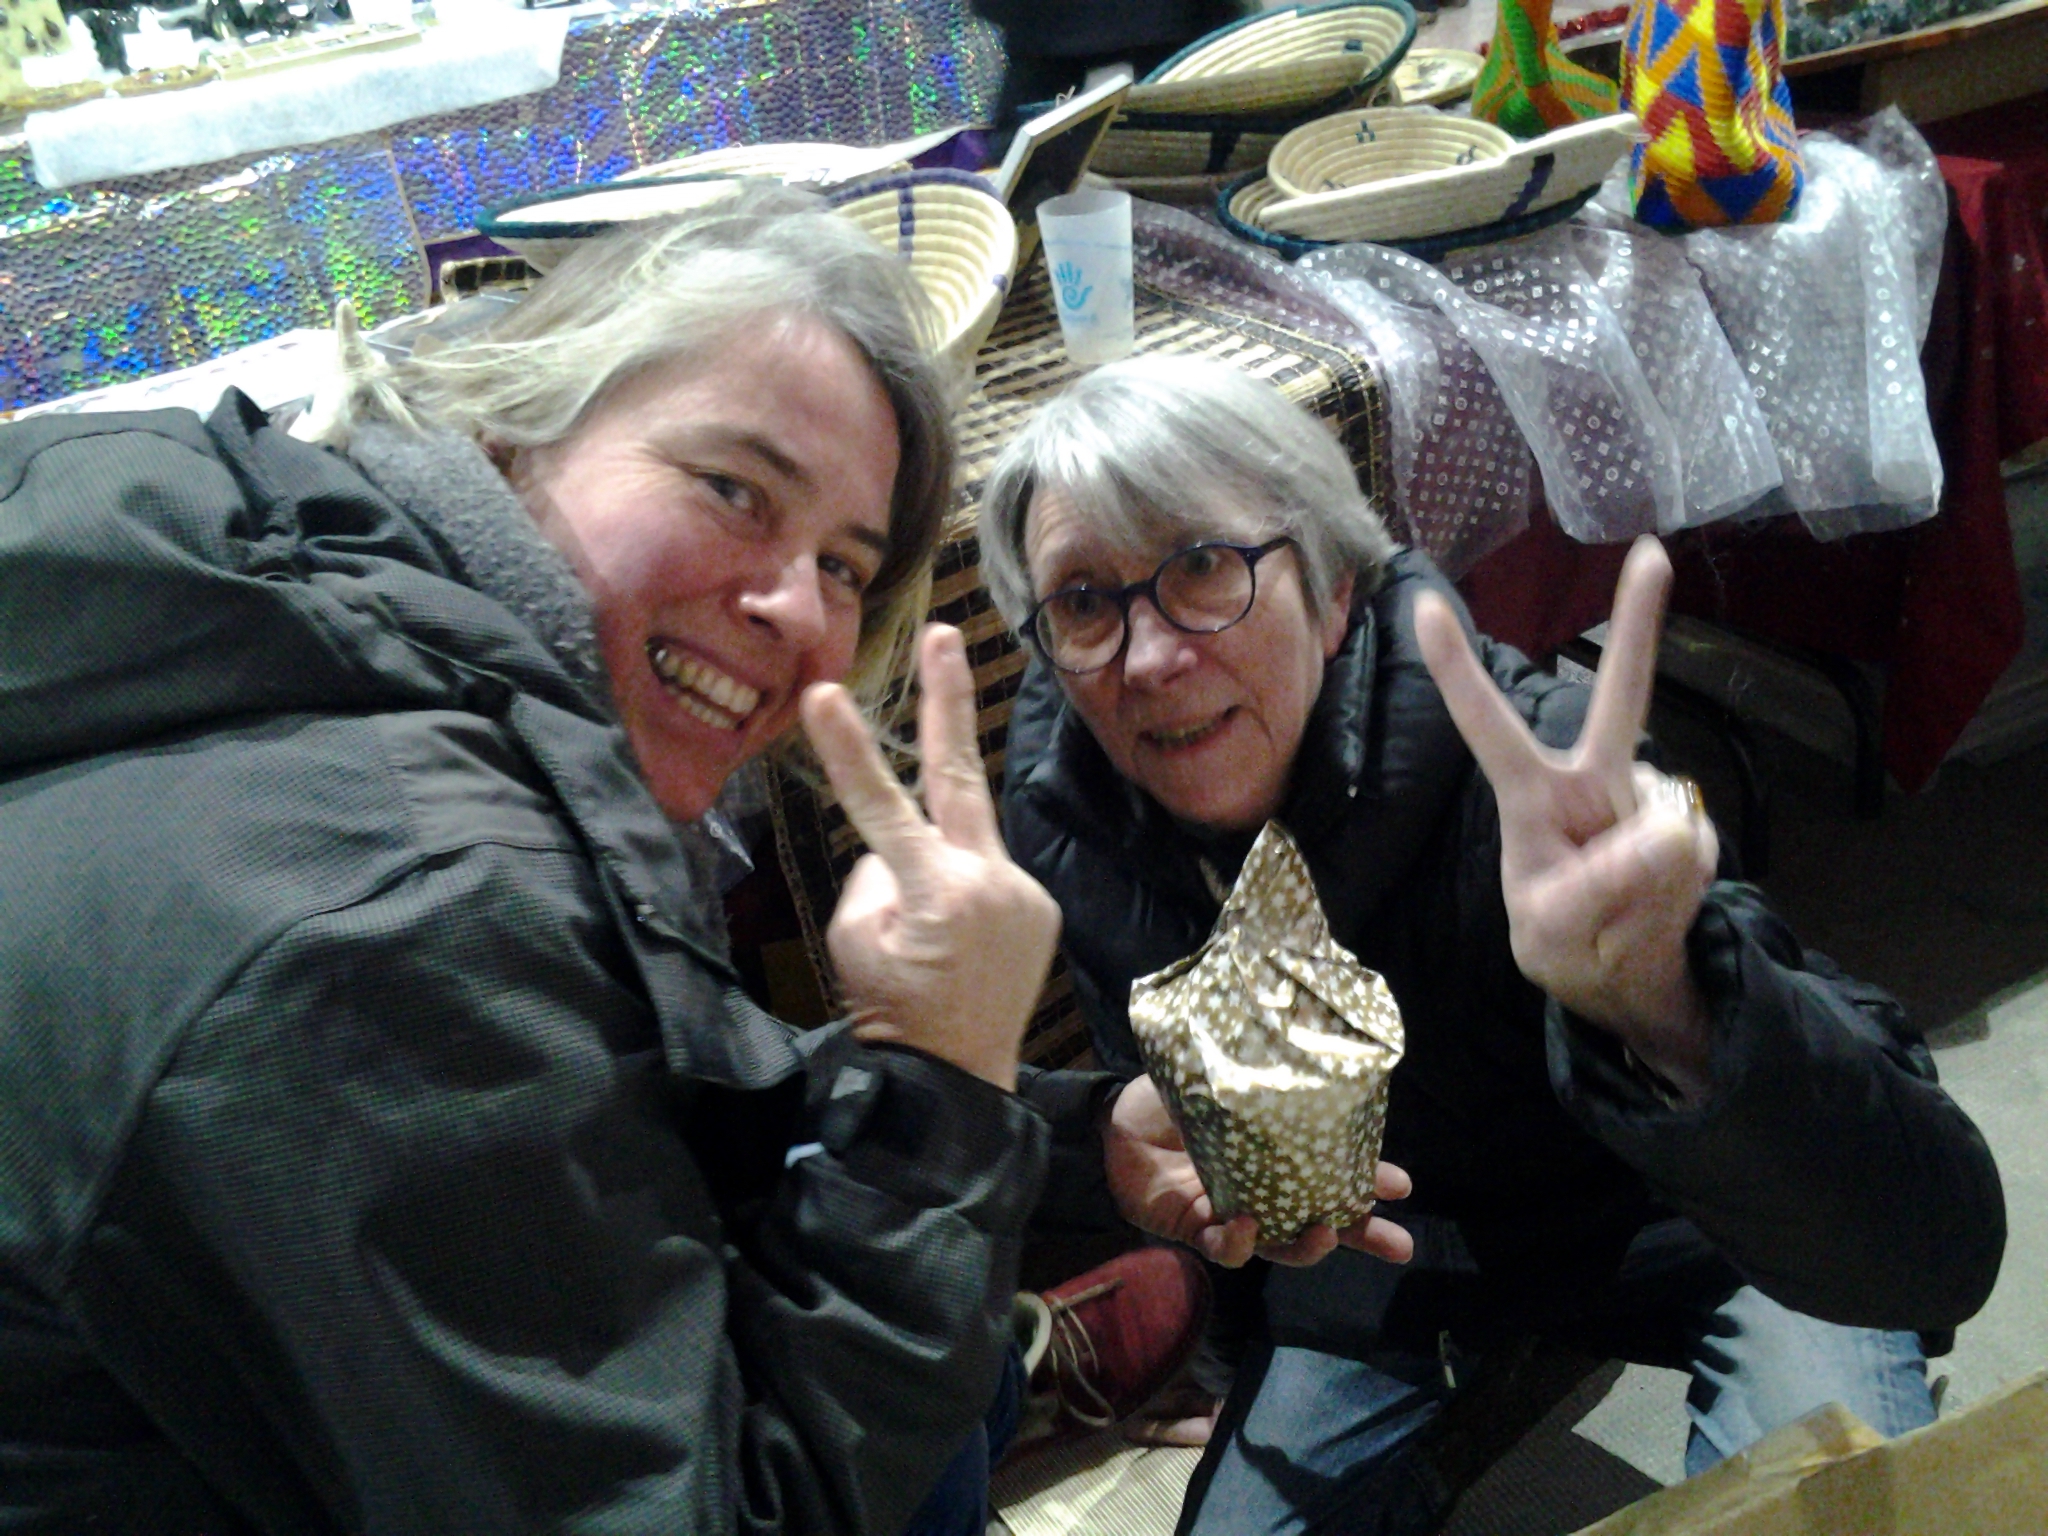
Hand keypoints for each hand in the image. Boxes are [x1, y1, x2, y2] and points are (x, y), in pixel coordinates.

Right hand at [801, 625, 1060, 1091]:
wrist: (955, 1086)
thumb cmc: (890, 1012)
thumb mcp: (852, 940)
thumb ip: (876, 873)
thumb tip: (898, 845)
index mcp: (936, 892)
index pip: (879, 805)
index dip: (848, 749)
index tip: (823, 695)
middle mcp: (993, 882)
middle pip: (959, 775)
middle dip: (948, 699)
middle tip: (944, 635)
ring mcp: (1026, 892)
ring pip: (964, 845)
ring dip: (938, 865)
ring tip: (928, 941)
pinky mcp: (1042, 906)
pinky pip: (989, 876)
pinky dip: (964, 893)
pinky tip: (958, 946)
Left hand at [1101, 1075, 1414, 1268]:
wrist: (1110, 1124)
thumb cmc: (1167, 1099)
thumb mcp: (1218, 1078)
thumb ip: (1252, 1074)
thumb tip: (1294, 1040)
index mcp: (1275, 1154)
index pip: (1331, 1172)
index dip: (1367, 1180)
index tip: (1403, 1186)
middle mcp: (1263, 1190)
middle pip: (1321, 1220)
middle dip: (1363, 1233)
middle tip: (1401, 1245)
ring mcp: (1233, 1213)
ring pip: (1280, 1244)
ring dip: (1307, 1245)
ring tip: (1326, 1233)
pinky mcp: (1196, 1229)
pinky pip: (1225, 1247)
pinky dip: (1238, 1240)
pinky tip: (1244, 1223)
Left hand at [1413, 537, 1718, 1099]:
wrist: (1629, 984)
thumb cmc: (1567, 946)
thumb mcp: (1558, 934)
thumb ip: (1603, 890)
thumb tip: (1673, 828)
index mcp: (1533, 796)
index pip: (1487, 726)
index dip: (1455, 670)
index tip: (1419, 604)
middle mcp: (1595, 781)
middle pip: (1622, 697)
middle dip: (1638, 624)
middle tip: (1652, 552)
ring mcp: (1651, 800)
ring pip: (1665, 832)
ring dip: (1646, 892)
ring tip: (1622, 920)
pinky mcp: (1696, 827)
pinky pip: (1695, 857)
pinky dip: (1674, 899)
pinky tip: (1655, 912)